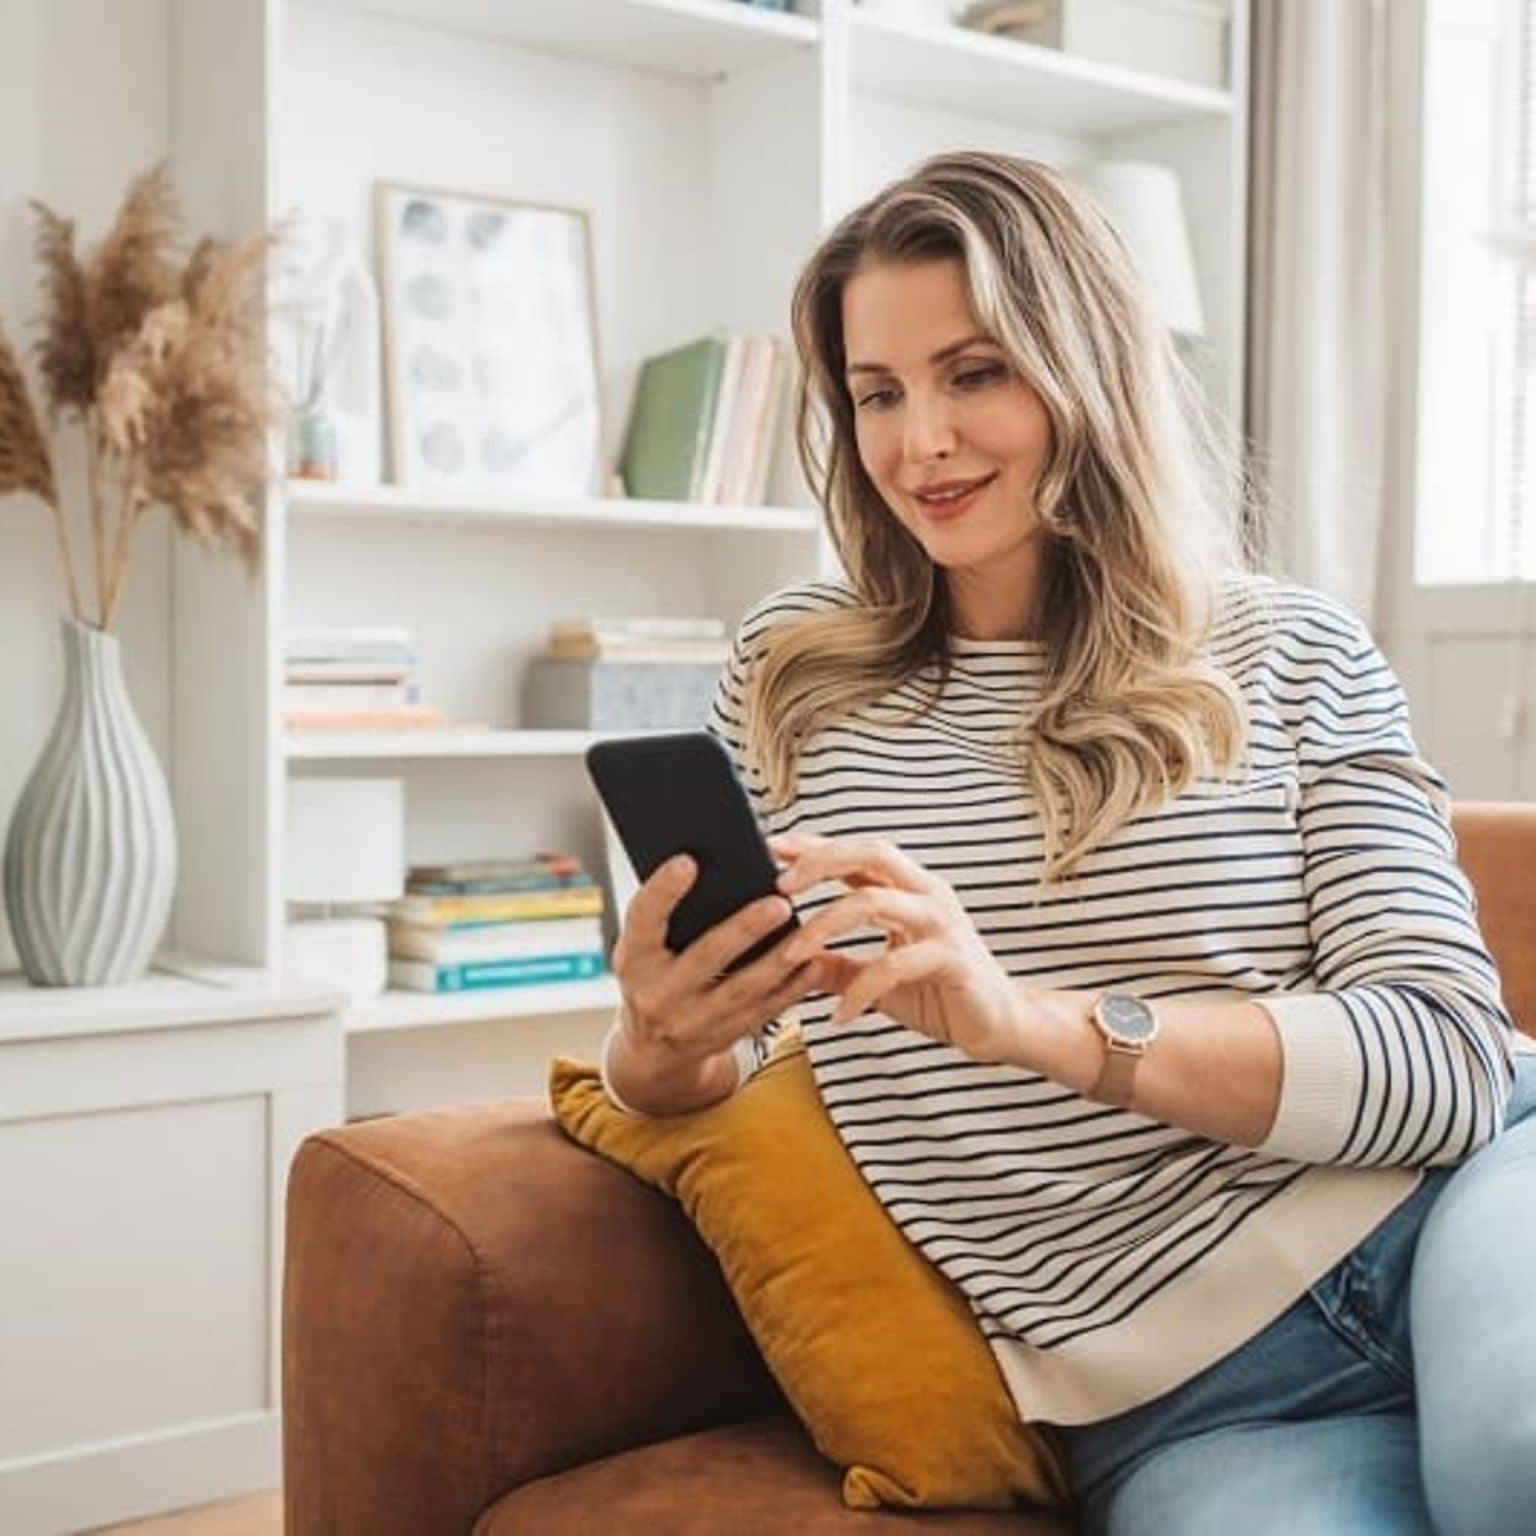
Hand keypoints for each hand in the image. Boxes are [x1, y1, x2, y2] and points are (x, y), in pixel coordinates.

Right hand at [611, 852, 826, 1067]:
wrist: (653, 1050)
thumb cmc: (653, 975)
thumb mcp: (643, 949)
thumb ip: (666, 915)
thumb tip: (710, 862)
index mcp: (634, 959)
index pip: (643, 920)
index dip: (662, 891)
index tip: (687, 860)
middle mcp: (659, 993)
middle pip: (705, 957)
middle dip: (743, 930)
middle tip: (777, 902)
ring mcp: (693, 1020)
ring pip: (743, 988)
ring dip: (779, 959)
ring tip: (807, 930)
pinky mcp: (726, 1035)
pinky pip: (765, 1010)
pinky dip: (794, 987)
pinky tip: (816, 963)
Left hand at [769, 831, 1021, 1063]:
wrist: (999, 1025)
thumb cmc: (938, 993)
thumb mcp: (875, 976)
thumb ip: (835, 963)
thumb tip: (784, 957)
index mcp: (910, 888)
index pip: (858, 852)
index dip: (816, 846)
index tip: (771, 847)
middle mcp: (927, 894)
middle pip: (870, 853)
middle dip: (820, 862)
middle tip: (779, 886)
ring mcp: (942, 922)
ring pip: (872, 900)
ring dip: (824, 926)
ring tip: (791, 955)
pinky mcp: (951, 958)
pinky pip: (893, 964)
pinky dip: (860, 989)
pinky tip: (840, 1014)